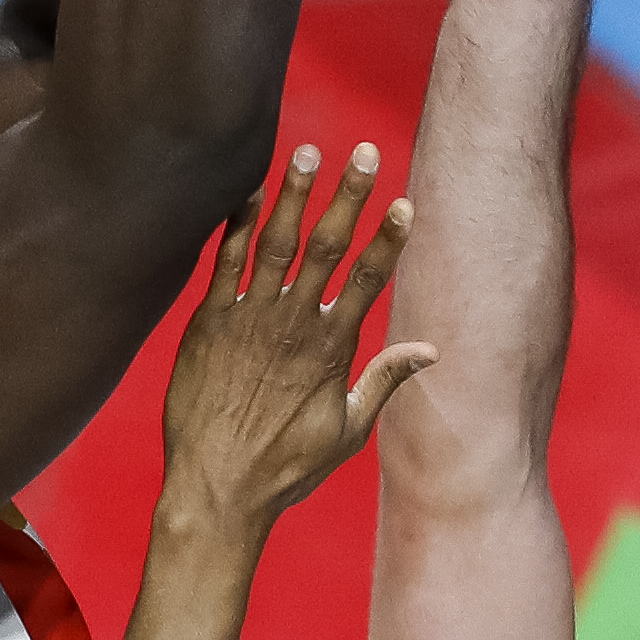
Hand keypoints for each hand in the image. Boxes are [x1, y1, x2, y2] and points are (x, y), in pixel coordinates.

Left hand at [157, 144, 434, 542]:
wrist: (217, 487)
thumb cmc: (285, 468)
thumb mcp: (348, 431)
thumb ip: (385, 381)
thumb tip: (432, 349)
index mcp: (332, 348)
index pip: (369, 280)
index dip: (388, 238)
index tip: (404, 202)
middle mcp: (292, 325)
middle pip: (327, 247)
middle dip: (348, 197)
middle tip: (364, 152)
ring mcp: (248, 320)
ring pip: (275, 243)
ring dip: (294, 196)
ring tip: (308, 154)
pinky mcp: (207, 324)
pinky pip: (223, 263)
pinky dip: (236, 225)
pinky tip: (247, 191)